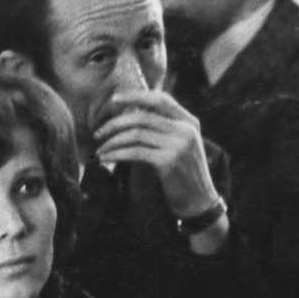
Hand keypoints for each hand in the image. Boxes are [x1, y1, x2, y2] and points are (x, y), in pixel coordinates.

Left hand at [94, 91, 221, 219]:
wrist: (200, 201)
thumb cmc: (184, 174)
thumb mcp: (180, 145)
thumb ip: (164, 129)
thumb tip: (131, 115)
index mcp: (189, 122)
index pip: (160, 99)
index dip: (135, 96)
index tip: (114, 99)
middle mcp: (185, 130)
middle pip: (143, 116)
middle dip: (115, 123)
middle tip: (98, 133)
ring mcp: (178, 145)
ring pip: (136, 134)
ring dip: (112, 141)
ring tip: (100, 150)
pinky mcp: (168, 162)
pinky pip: (135, 152)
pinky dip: (116, 154)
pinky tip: (106, 159)